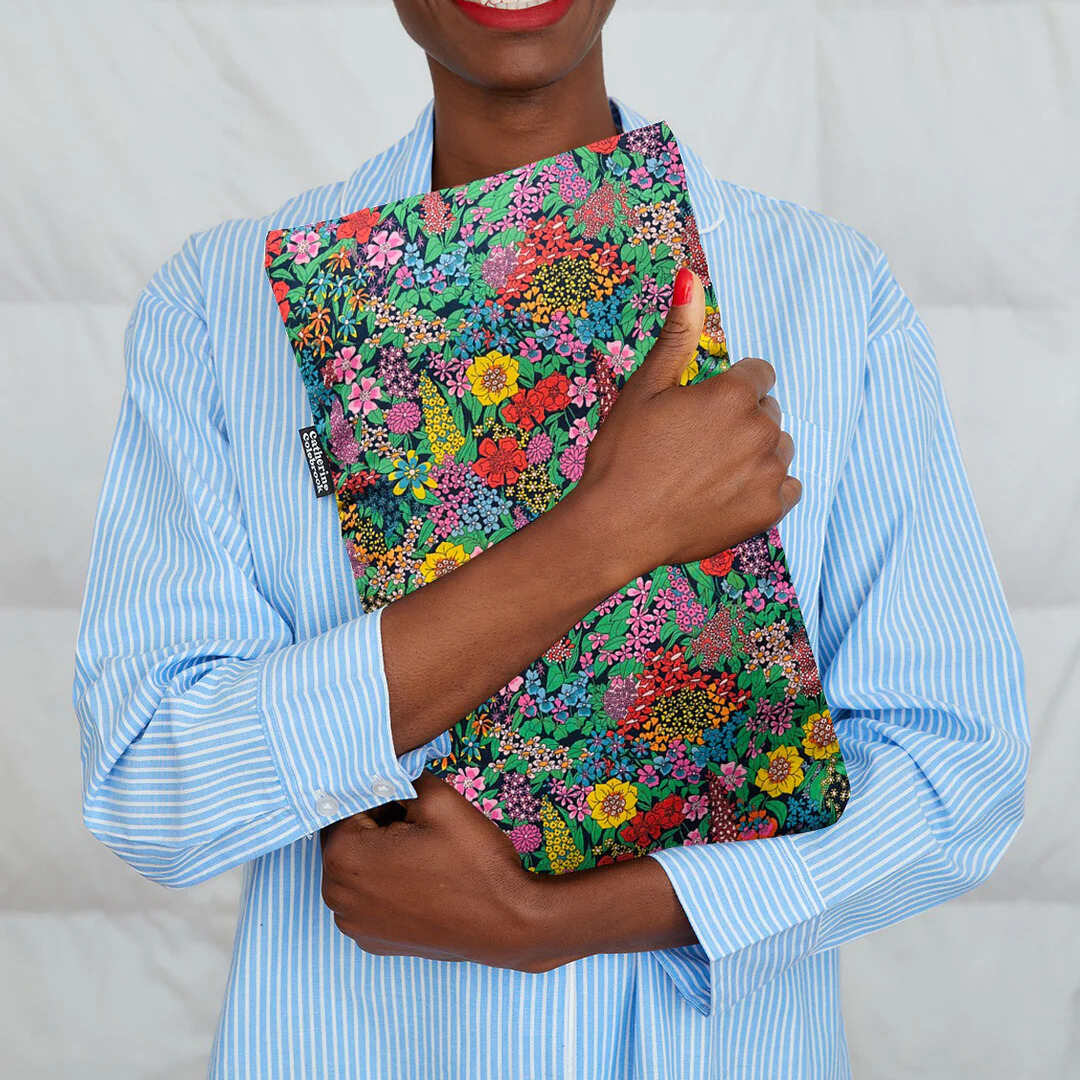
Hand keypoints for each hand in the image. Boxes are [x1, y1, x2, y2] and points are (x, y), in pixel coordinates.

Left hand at [319, 770, 575, 972]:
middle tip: (420, 830)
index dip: (380, 797)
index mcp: (343, 857)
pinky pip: (369, 900)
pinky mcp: (372, 943)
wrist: (506, 923)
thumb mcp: (438, 799)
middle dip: (377, 827)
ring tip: (423, 858)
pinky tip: (421, 885)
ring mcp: (353, 925)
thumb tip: (388, 778)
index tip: (411, 804)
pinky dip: (387, 888)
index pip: (346, 807)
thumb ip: (401, 777)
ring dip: (381, 857)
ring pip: (357, 871)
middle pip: (347, 840)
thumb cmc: (472, 860)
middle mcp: (336, 895)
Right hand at [566, 266, 800, 573]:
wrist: (617, 527)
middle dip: (741, 420)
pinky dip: (765, 489)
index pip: (758, 375)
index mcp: (733, 395)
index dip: (726, 389)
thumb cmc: (623, 455)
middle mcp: (761, 430)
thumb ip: (677, 334)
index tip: (699, 411)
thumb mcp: (644, 388)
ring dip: (755, 454)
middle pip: (768, 411)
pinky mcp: (769, 510)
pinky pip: (788, 487)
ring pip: (779, 448)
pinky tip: (728, 494)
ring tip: (710, 471)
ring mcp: (769, 473)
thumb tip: (689, 277)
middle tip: (695, 445)